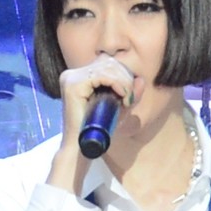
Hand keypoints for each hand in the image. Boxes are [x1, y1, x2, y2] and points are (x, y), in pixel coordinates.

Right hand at [47, 55, 137, 193]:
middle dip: (125, 78)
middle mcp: (72, 75)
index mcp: (78, 77)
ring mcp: (70, 78)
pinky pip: (101, 76)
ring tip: (126, 100)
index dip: (123, 75)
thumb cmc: (98, 130)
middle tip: (130, 98)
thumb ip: (129, 94)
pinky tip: (122, 96)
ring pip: (106, 68)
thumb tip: (140, 79)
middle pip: (107, 63)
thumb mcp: (118, 109)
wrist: (81, 148)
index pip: (106, 64)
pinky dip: (117, 84)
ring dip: (123, 83)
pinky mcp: (72, 85)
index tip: (129, 95)